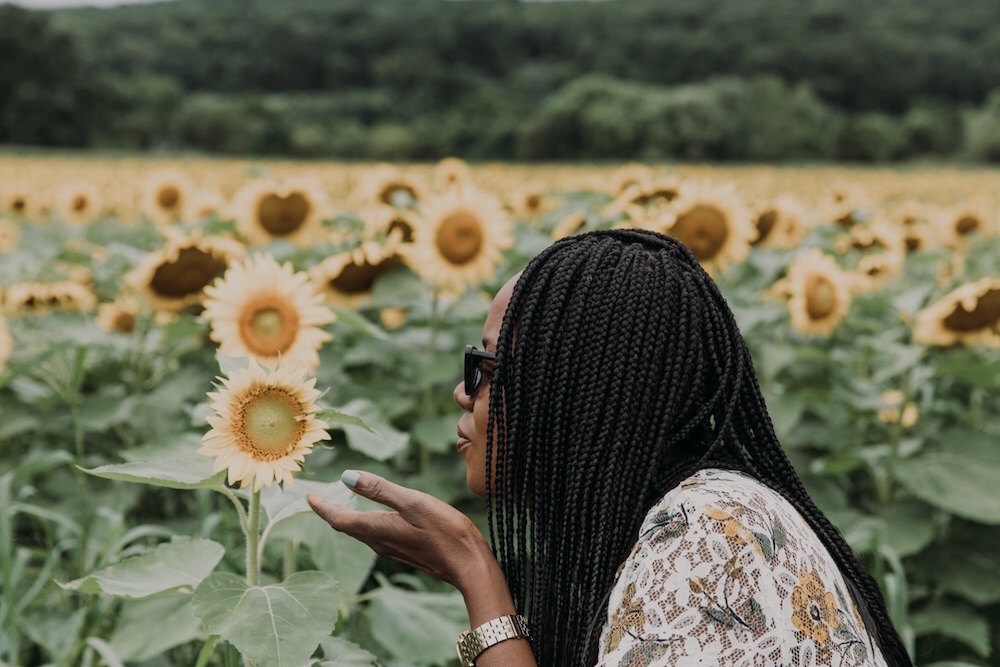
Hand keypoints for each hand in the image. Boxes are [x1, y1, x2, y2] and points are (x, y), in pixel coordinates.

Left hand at [308, 470, 496, 591]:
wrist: (468, 565)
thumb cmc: (444, 530)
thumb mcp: (412, 502)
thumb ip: (380, 490)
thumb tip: (346, 477)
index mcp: (377, 529)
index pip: (339, 518)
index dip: (322, 507)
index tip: (308, 495)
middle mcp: (379, 543)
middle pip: (347, 527)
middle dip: (331, 512)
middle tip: (318, 499)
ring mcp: (392, 550)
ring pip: (360, 533)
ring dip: (347, 519)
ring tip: (341, 505)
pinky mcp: (405, 552)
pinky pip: (375, 537)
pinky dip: (365, 524)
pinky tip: (373, 519)